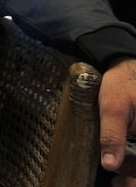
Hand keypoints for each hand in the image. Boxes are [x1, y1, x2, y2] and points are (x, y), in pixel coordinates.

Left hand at [99, 58, 135, 185]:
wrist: (128, 67)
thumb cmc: (122, 83)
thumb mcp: (113, 106)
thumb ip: (112, 135)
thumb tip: (109, 165)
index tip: (124, 184)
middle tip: (119, 182)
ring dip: (135, 173)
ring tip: (119, 178)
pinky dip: (135, 165)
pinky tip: (122, 167)